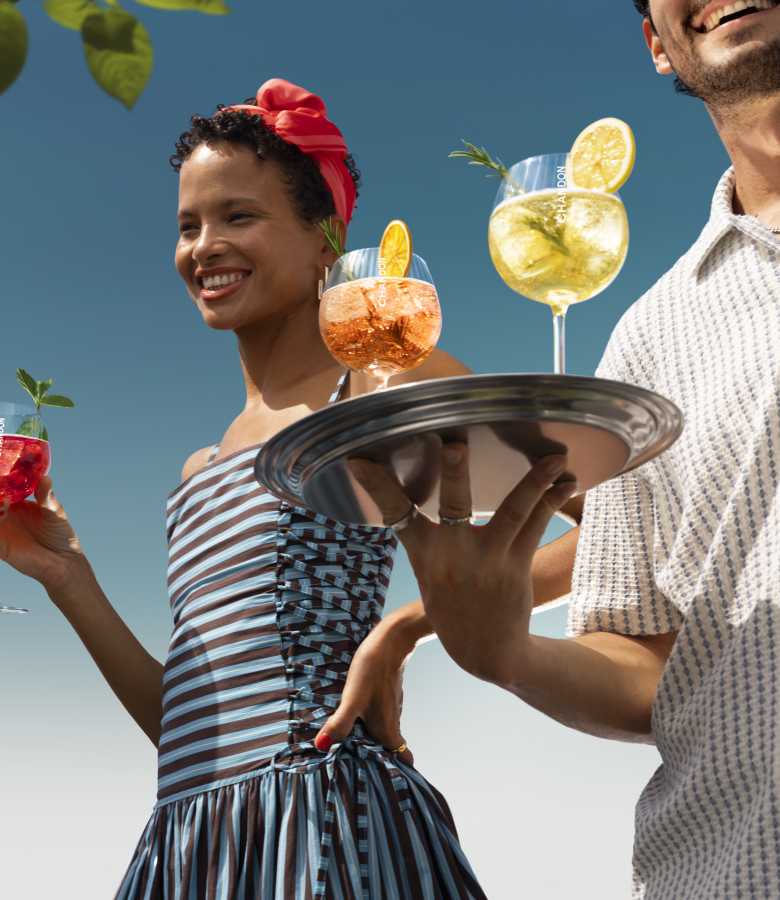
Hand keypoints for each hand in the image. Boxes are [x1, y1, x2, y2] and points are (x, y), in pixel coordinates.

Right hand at [0, 475, 87, 592]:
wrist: (63, 561)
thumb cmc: (60, 534)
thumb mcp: (54, 510)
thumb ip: (46, 495)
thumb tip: (45, 478)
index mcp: (18, 503)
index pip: (3, 487)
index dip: (1, 478)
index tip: (1, 467)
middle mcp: (6, 514)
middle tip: (1, 491)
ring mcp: (1, 528)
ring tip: (2, 503)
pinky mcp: (0, 545)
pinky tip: (0, 515)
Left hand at [314, 616, 414, 765]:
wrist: (391, 640)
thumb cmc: (373, 670)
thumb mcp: (352, 698)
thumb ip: (339, 723)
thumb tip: (321, 747)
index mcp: (387, 729)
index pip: (401, 760)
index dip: (395, 774)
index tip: (382, 783)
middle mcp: (392, 721)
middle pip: (390, 749)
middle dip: (377, 760)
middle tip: (354, 766)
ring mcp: (391, 707)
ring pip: (384, 731)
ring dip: (370, 739)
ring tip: (348, 743)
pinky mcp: (386, 694)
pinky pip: (379, 715)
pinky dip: (368, 721)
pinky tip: (353, 716)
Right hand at [348, 444, 576, 687]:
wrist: (486, 652)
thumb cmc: (454, 604)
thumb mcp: (429, 573)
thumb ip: (429, 537)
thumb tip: (426, 496)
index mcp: (423, 552)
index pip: (394, 511)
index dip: (375, 485)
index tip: (358, 459)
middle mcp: (452, 553)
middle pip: (453, 504)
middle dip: (454, 473)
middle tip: (455, 444)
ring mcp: (487, 559)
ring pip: (512, 511)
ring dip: (533, 482)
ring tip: (555, 458)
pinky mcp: (515, 565)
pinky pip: (536, 526)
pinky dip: (551, 501)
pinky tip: (567, 483)